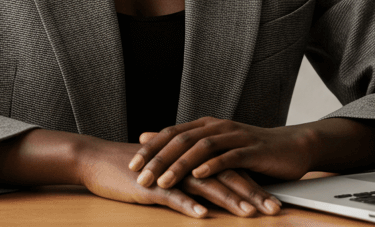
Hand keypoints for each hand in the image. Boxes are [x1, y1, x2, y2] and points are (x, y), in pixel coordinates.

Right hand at [77, 137, 275, 217]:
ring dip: (228, 200)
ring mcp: (169, 174)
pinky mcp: (150, 185)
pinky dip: (188, 205)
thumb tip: (217, 192)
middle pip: (226, 178)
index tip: (276, 201)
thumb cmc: (135, 169)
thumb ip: (193, 178)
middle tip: (274, 209)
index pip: (230, 172)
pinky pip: (172, 196)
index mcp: (193, 160)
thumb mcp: (170, 173)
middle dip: (252, 195)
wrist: (97, 159)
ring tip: (248, 213)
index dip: (254, 186)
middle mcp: (186, 164)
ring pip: (205, 186)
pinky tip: (203, 215)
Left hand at [128, 117, 313, 189]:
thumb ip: (183, 142)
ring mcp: (235, 137)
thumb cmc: (250, 150)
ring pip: (202, 148)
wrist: (292, 147)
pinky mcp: (252, 150)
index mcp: (206, 126)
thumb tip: (148, 136)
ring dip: (180, 165)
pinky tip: (198, 176)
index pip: (171, 134)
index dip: (151, 149)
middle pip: (182, 140)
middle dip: (159, 159)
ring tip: (163, 180)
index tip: (131, 164)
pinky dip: (212, 166)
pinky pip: (229, 156)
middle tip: (140, 176)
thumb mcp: (214, 145)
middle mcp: (218, 127)